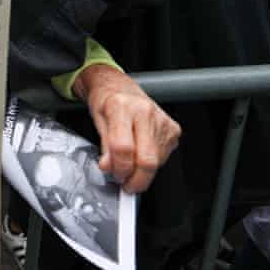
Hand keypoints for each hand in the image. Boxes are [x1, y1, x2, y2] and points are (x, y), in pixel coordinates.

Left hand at [73, 64, 180, 193]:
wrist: (120, 87)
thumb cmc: (107, 102)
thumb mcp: (97, 122)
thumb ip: (104, 148)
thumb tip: (109, 168)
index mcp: (121, 107)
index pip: (123, 148)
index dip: (119, 168)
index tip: (115, 175)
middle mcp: (144, 111)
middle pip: (146, 159)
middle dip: (135, 179)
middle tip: (125, 182)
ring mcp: (161, 119)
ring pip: (157, 162)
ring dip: (142, 171)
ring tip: (130, 162)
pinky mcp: (173, 128)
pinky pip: (165, 156)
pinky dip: (152, 161)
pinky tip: (141, 152)